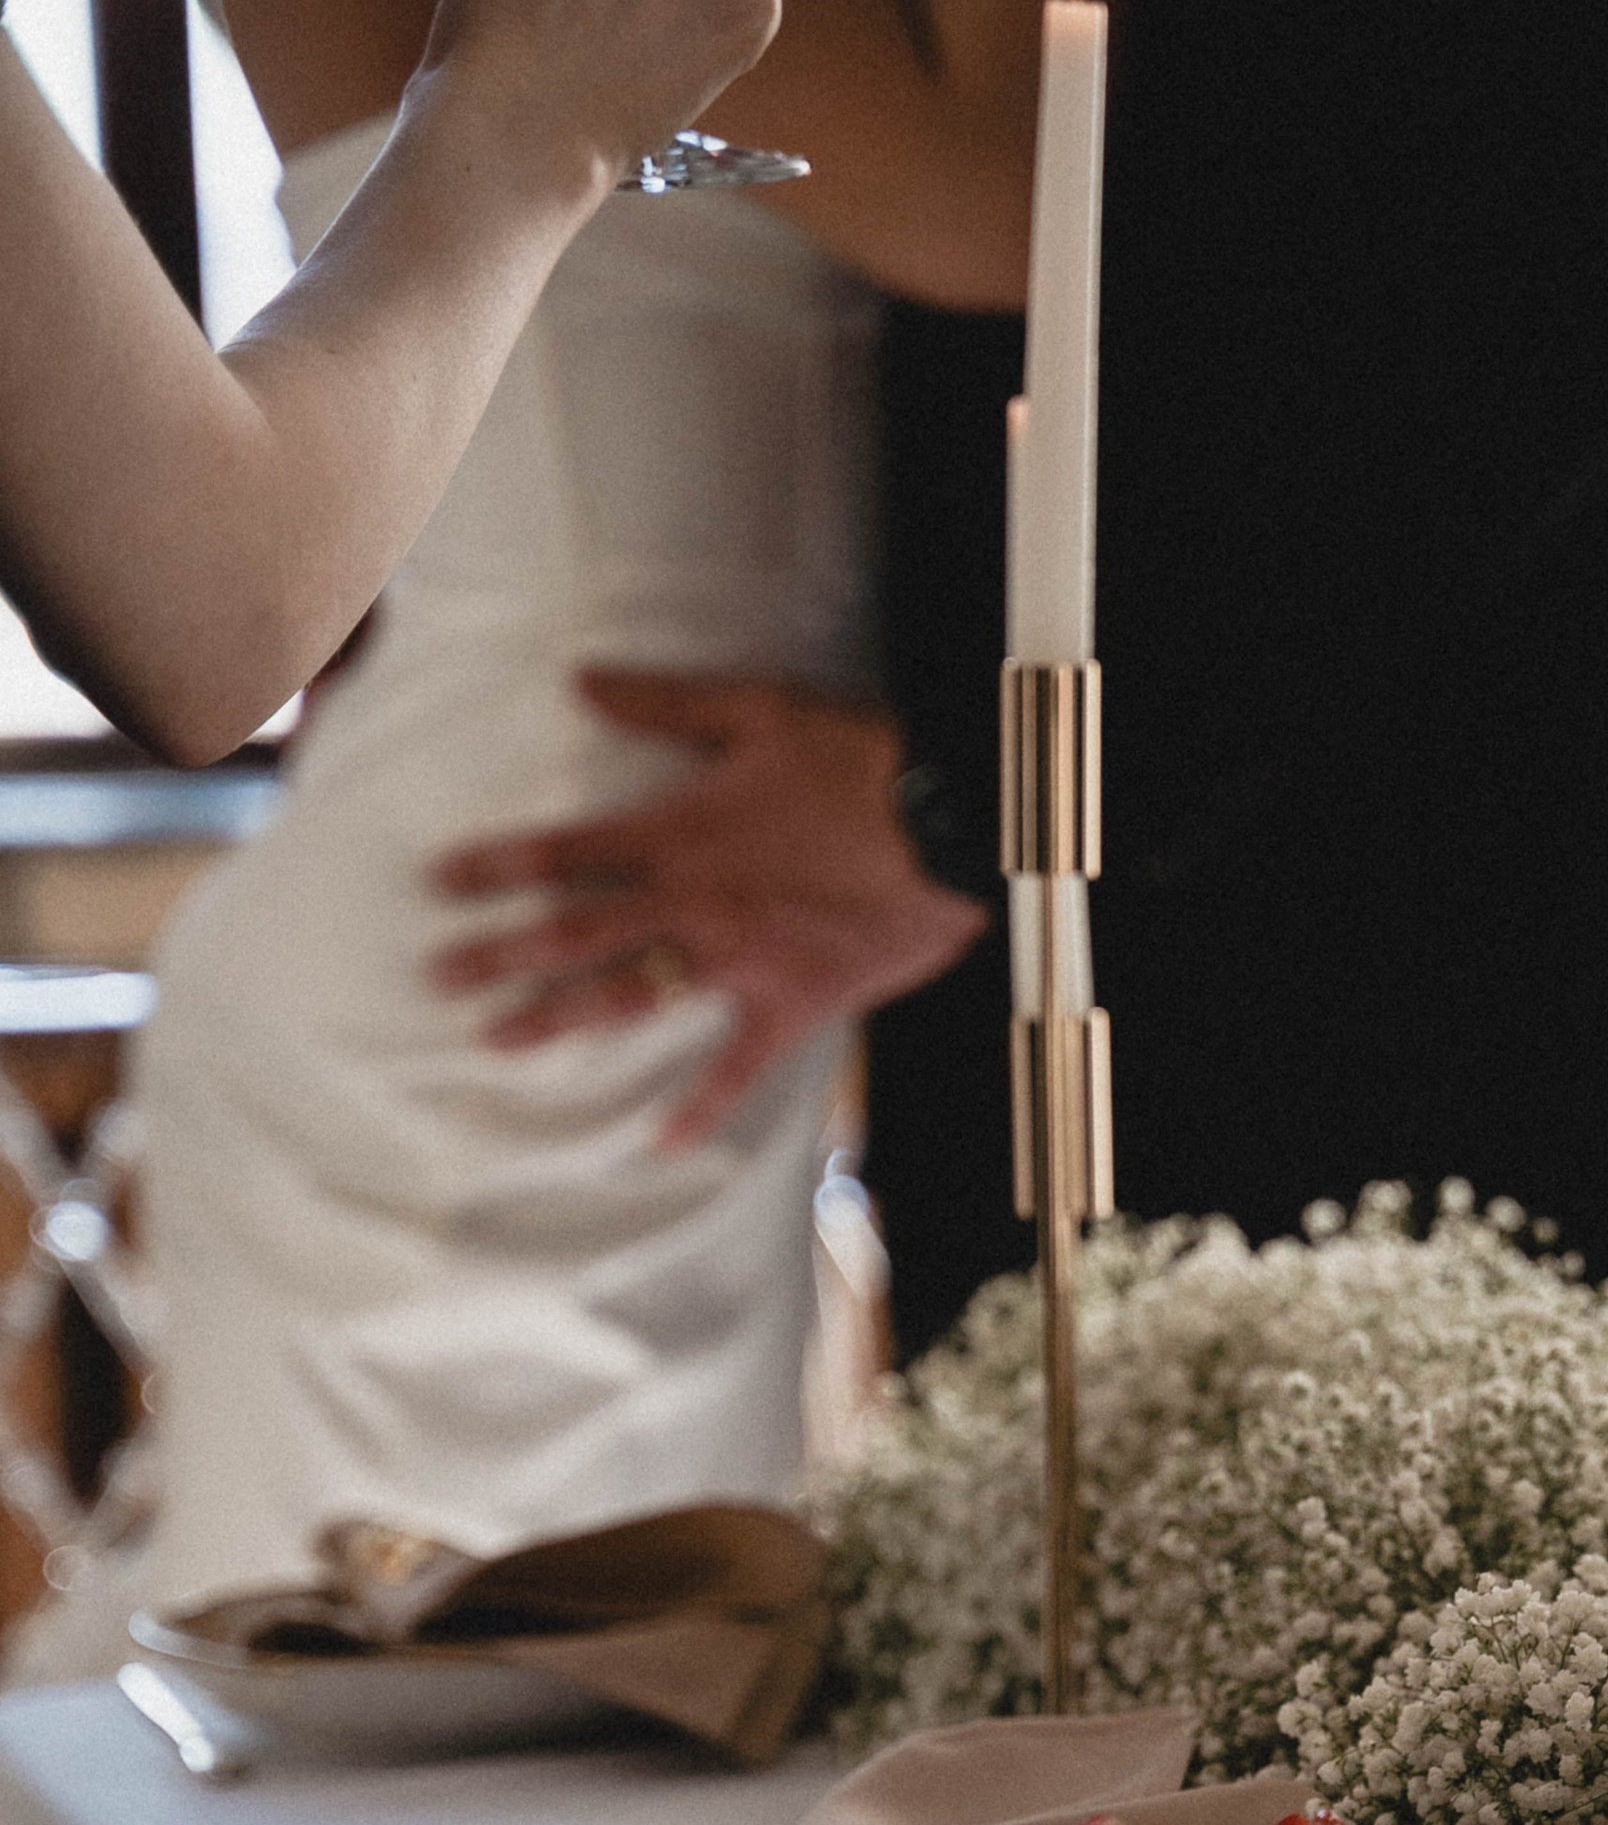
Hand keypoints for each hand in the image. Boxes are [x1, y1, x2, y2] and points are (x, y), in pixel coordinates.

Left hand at [431, 671, 989, 1144]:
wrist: (954, 822)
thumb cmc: (861, 759)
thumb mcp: (759, 710)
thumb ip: (663, 703)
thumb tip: (580, 681)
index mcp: (679, 833)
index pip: (564, 855)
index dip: (495, 868)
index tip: (438, 886)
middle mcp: (693, 904)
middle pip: (574, 935)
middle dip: (499, 955)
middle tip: (437, 979)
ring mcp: (739, 962)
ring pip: (630, 999)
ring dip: (559, 1020)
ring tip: (499, 1039)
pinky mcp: (792, 1004)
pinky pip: (736, 1068)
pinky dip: (698, 1109)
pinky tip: (656, 1143)